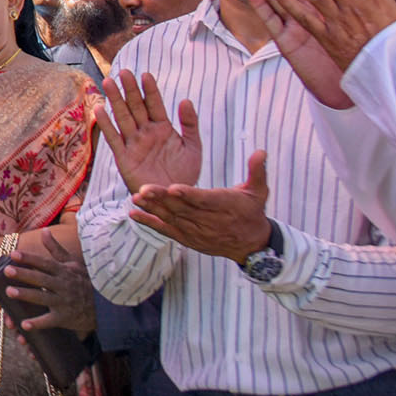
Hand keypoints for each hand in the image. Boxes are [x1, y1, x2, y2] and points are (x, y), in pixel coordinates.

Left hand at [6, 230, 97, 333]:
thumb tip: (44, 230)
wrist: (104, 307)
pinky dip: (37, 323)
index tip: (13, 254)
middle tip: (7, 270)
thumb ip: (56, 249)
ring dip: (26, 295)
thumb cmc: (84, 282)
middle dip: (24, 274)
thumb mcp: (73, 264)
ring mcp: (64, 302)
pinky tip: (24, 325)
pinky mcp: (65, 318)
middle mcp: (63, 286)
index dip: (29, 258)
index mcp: (63, 271)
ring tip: (9, 292)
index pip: (44, 262)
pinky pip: (50, 321)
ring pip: (43, 298)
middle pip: (41, 279)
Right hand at [97, 71, 201, 193]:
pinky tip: (100, 109)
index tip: (146, 75)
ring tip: (109, 82)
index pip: (154, 104)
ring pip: (123, 117)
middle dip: (130, 90)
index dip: (150, 90)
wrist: (174, 199)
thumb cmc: (184, 174)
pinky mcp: (124, 157)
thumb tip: (185, 99)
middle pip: (136, 107)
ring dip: (116, 100)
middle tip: (124, 72)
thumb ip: (190, 124)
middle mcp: (146, 132)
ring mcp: (134, 143)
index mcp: (163, 128)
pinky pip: (114, 138)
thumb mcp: (193, 147)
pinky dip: (106, 124)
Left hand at [130, 151, 274, 262]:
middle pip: (182, 209)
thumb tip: (261, 151)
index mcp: (224, 206)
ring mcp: (196, 231)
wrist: (251, 245)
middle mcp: (208, 220)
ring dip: (152, 209)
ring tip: (135, 197)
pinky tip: (133, 214)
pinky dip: (149, 223)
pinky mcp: (187, 238)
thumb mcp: (258, 192)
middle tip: (144, 189)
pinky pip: (166, 230)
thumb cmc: (252, 212)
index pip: (204, 200)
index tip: (173, 187)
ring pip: (171, 219)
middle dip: (163, 199)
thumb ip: (257, 171)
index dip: (188, 195)